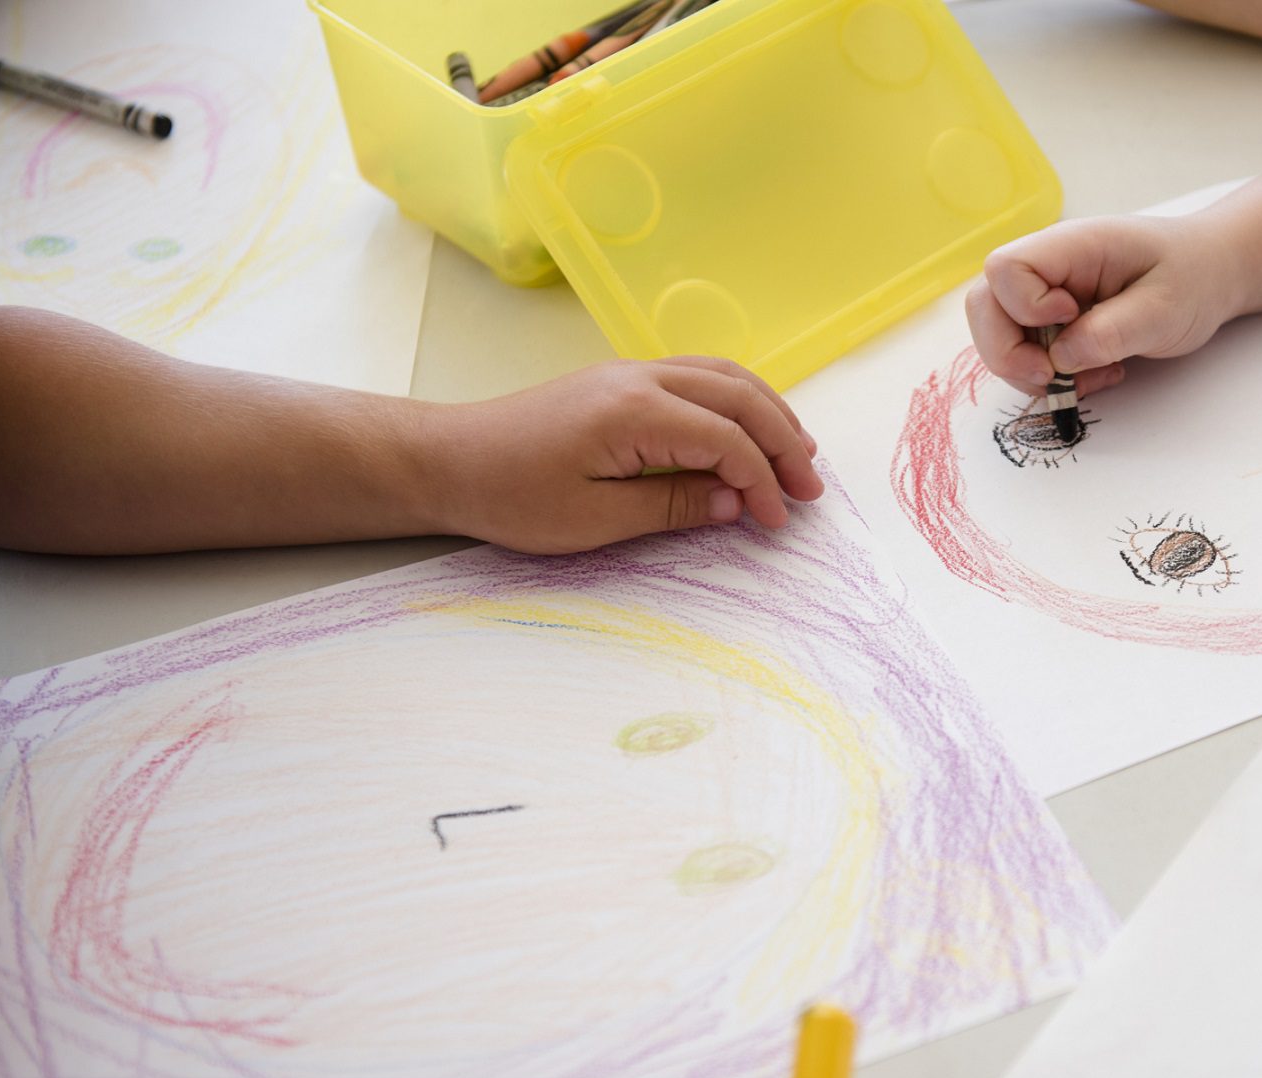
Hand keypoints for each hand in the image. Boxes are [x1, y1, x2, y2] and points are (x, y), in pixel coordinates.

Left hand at [424, 357, 824, 554]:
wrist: (450, 460)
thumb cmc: (511, 496)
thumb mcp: (593, 520)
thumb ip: (671, 505)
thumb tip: (733, 501)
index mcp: (634, 412)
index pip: (726, 440)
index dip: (762, 481)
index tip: (777, 521)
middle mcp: (641, 378)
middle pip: (740, 397)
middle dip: (784, 441)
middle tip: (811, 489)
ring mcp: (631, 371)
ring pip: (725, 376)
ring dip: (769, 412)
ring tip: (799, 453)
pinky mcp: (622, 379)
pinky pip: (700, 375)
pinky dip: (738, 399)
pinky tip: (751, 426)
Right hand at [964, 214, 1235, 399]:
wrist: (1209, 275)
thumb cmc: (1192, 278)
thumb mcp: (1164, 308)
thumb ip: (1112, 332)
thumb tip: (1060, 358)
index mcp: (1073, 245)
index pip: (1006, 268)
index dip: (1024, 307)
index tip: (1070, 321)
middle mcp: (1048, 265)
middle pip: (984, 304)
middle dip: (1007, 353)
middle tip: (1052, 376)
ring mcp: (1044, 293)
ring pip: (997, 333)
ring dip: (1028, 370)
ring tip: (1084, 378)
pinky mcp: (1049, 319)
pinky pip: (1023, 351)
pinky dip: (1047, 376)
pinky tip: (1088, 375)